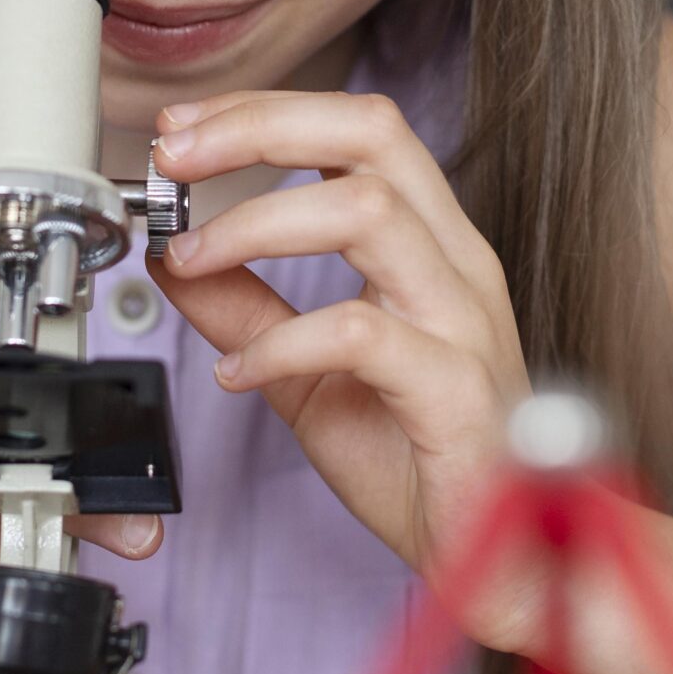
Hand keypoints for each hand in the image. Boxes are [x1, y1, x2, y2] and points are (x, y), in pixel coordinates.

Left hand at [149, 91, 531, 647]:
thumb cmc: (423, 461)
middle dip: (260, 127)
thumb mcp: (306, 373)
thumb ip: (245, 311)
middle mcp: (455, 264)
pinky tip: (237, 372)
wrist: (503, 559)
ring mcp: (464, 321)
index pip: (357, 132)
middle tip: (174, 155)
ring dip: (258, 222)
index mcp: (430, 247)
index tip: (182, 129)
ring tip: (190, 257)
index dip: (266, 114)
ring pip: (369, 213)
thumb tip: (169, 256)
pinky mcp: (457, 390)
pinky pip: (364, 335)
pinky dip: (282, 343)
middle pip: (371, 136)